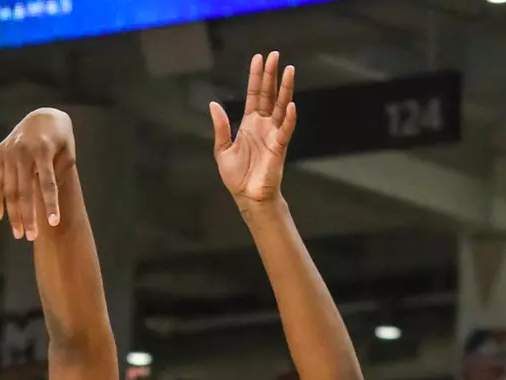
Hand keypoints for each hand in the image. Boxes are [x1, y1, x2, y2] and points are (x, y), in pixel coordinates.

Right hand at [0, 107, 74, 240]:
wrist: (43, 115)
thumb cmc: (60, 139)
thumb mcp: (67, 151)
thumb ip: (60, 172)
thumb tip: (50, 201)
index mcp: (43, 149)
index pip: (47, 182)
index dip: (50, 204)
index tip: (53, 223)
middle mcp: (23, 150)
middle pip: (25, 190)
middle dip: (28, 216)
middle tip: (31, 237)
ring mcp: (9, 152)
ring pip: (9, 189)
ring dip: (13, 214)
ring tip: (19, 233)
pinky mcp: (0, 154)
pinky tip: (0, 217)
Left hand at [209, 52, 297, 206]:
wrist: (248, 197)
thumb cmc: (237, 176)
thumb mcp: (222, 150)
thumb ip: (221, 127)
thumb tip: (214, 104)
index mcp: (249, 124)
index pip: (254, 95)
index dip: (255, 77)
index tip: (258, 59)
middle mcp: (263, 125)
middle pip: (269, 95)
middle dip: (271, 75)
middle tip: (274, 55)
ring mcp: (273, 134)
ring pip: (280, 106)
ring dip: (285, 89)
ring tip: (289, 70)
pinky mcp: (278, 147)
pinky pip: (285, 130)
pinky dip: (289, 118)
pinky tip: (291, 105)